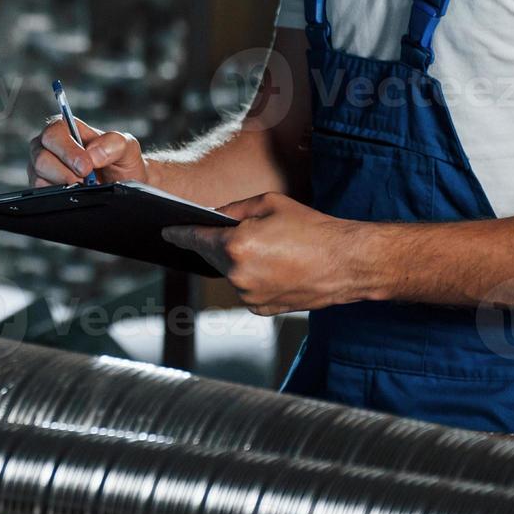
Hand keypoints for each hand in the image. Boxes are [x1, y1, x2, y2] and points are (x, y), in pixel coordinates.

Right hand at [28, 116, 147, 186]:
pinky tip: (76, 192)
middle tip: (86, 179)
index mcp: (66, 128)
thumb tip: (92, 154)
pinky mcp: (42, 186)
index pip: (53, 133)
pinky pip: (41, 192)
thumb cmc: (121, 162)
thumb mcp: (127, 147)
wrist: (122, 187)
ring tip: (84, 185)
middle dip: (65, 171)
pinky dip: (61, 195)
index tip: (86, 167)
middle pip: (42, 157)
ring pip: (40, 176)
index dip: (68, 151)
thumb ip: (113, 143)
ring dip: (65, 184)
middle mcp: (49, 146)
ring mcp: (43, 167)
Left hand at [161, 193, 367, 314]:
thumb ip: (233, 210)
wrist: (346, 263)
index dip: (179, 233)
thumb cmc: (312, 228)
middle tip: (240, 232)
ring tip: (268, 248)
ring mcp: (248, 296)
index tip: (166, 232)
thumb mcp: (269, 203)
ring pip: (229, 274)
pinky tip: (273, 265)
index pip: (195, 238)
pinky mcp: (260, 309)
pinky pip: (245, 289)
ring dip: (237, 261)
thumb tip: (212, 218)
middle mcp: (237, 276)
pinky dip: (251, 277)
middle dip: (218, 243)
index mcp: (235, 246)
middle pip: (211, 256)